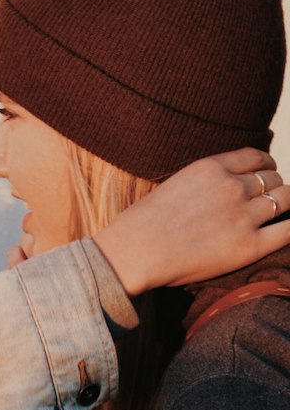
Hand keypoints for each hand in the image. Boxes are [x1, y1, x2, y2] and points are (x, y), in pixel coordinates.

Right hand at [94, 148, 289, 293]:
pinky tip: (288, 227)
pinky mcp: (248, 246)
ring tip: (279, 214)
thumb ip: (201, 184)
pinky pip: (288, 230)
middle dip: (274, 187)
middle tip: (269, 200)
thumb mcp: (173, 186)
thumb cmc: (141, 225)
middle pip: (273, 179)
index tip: (264, 176)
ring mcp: (243, 216)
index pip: (255, 158)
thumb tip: (213, 192)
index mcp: (212, 168)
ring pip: (285, 199)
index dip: (265, 167)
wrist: (134, 251)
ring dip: (285, 204)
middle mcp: (232, 187)